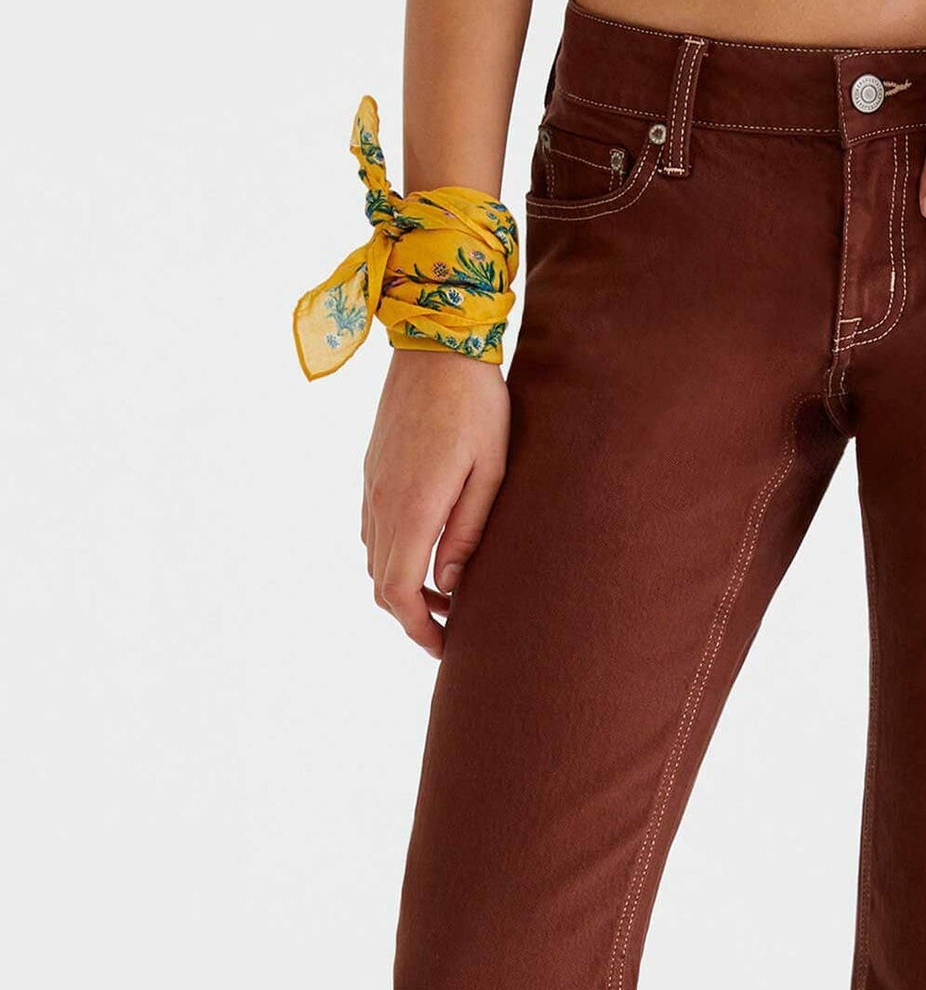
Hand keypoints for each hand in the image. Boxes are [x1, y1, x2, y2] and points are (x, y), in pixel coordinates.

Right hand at [362, 351, 509, 655]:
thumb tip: (448, 586)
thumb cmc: (477, 406)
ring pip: (375, 559)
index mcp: (411, 509)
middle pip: (381, 584)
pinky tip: (429, 550)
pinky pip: (374, 530)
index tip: (446, 646)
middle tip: (451, 628)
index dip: (418, 629)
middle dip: (412, 616)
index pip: (397, 593)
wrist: (437, 342)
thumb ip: (467, 534)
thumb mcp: (490, 474)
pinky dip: (396, 555)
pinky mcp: (372, 470)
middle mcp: (381, 502)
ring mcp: (372, 485)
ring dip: (404, 586)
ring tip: (447, 593)